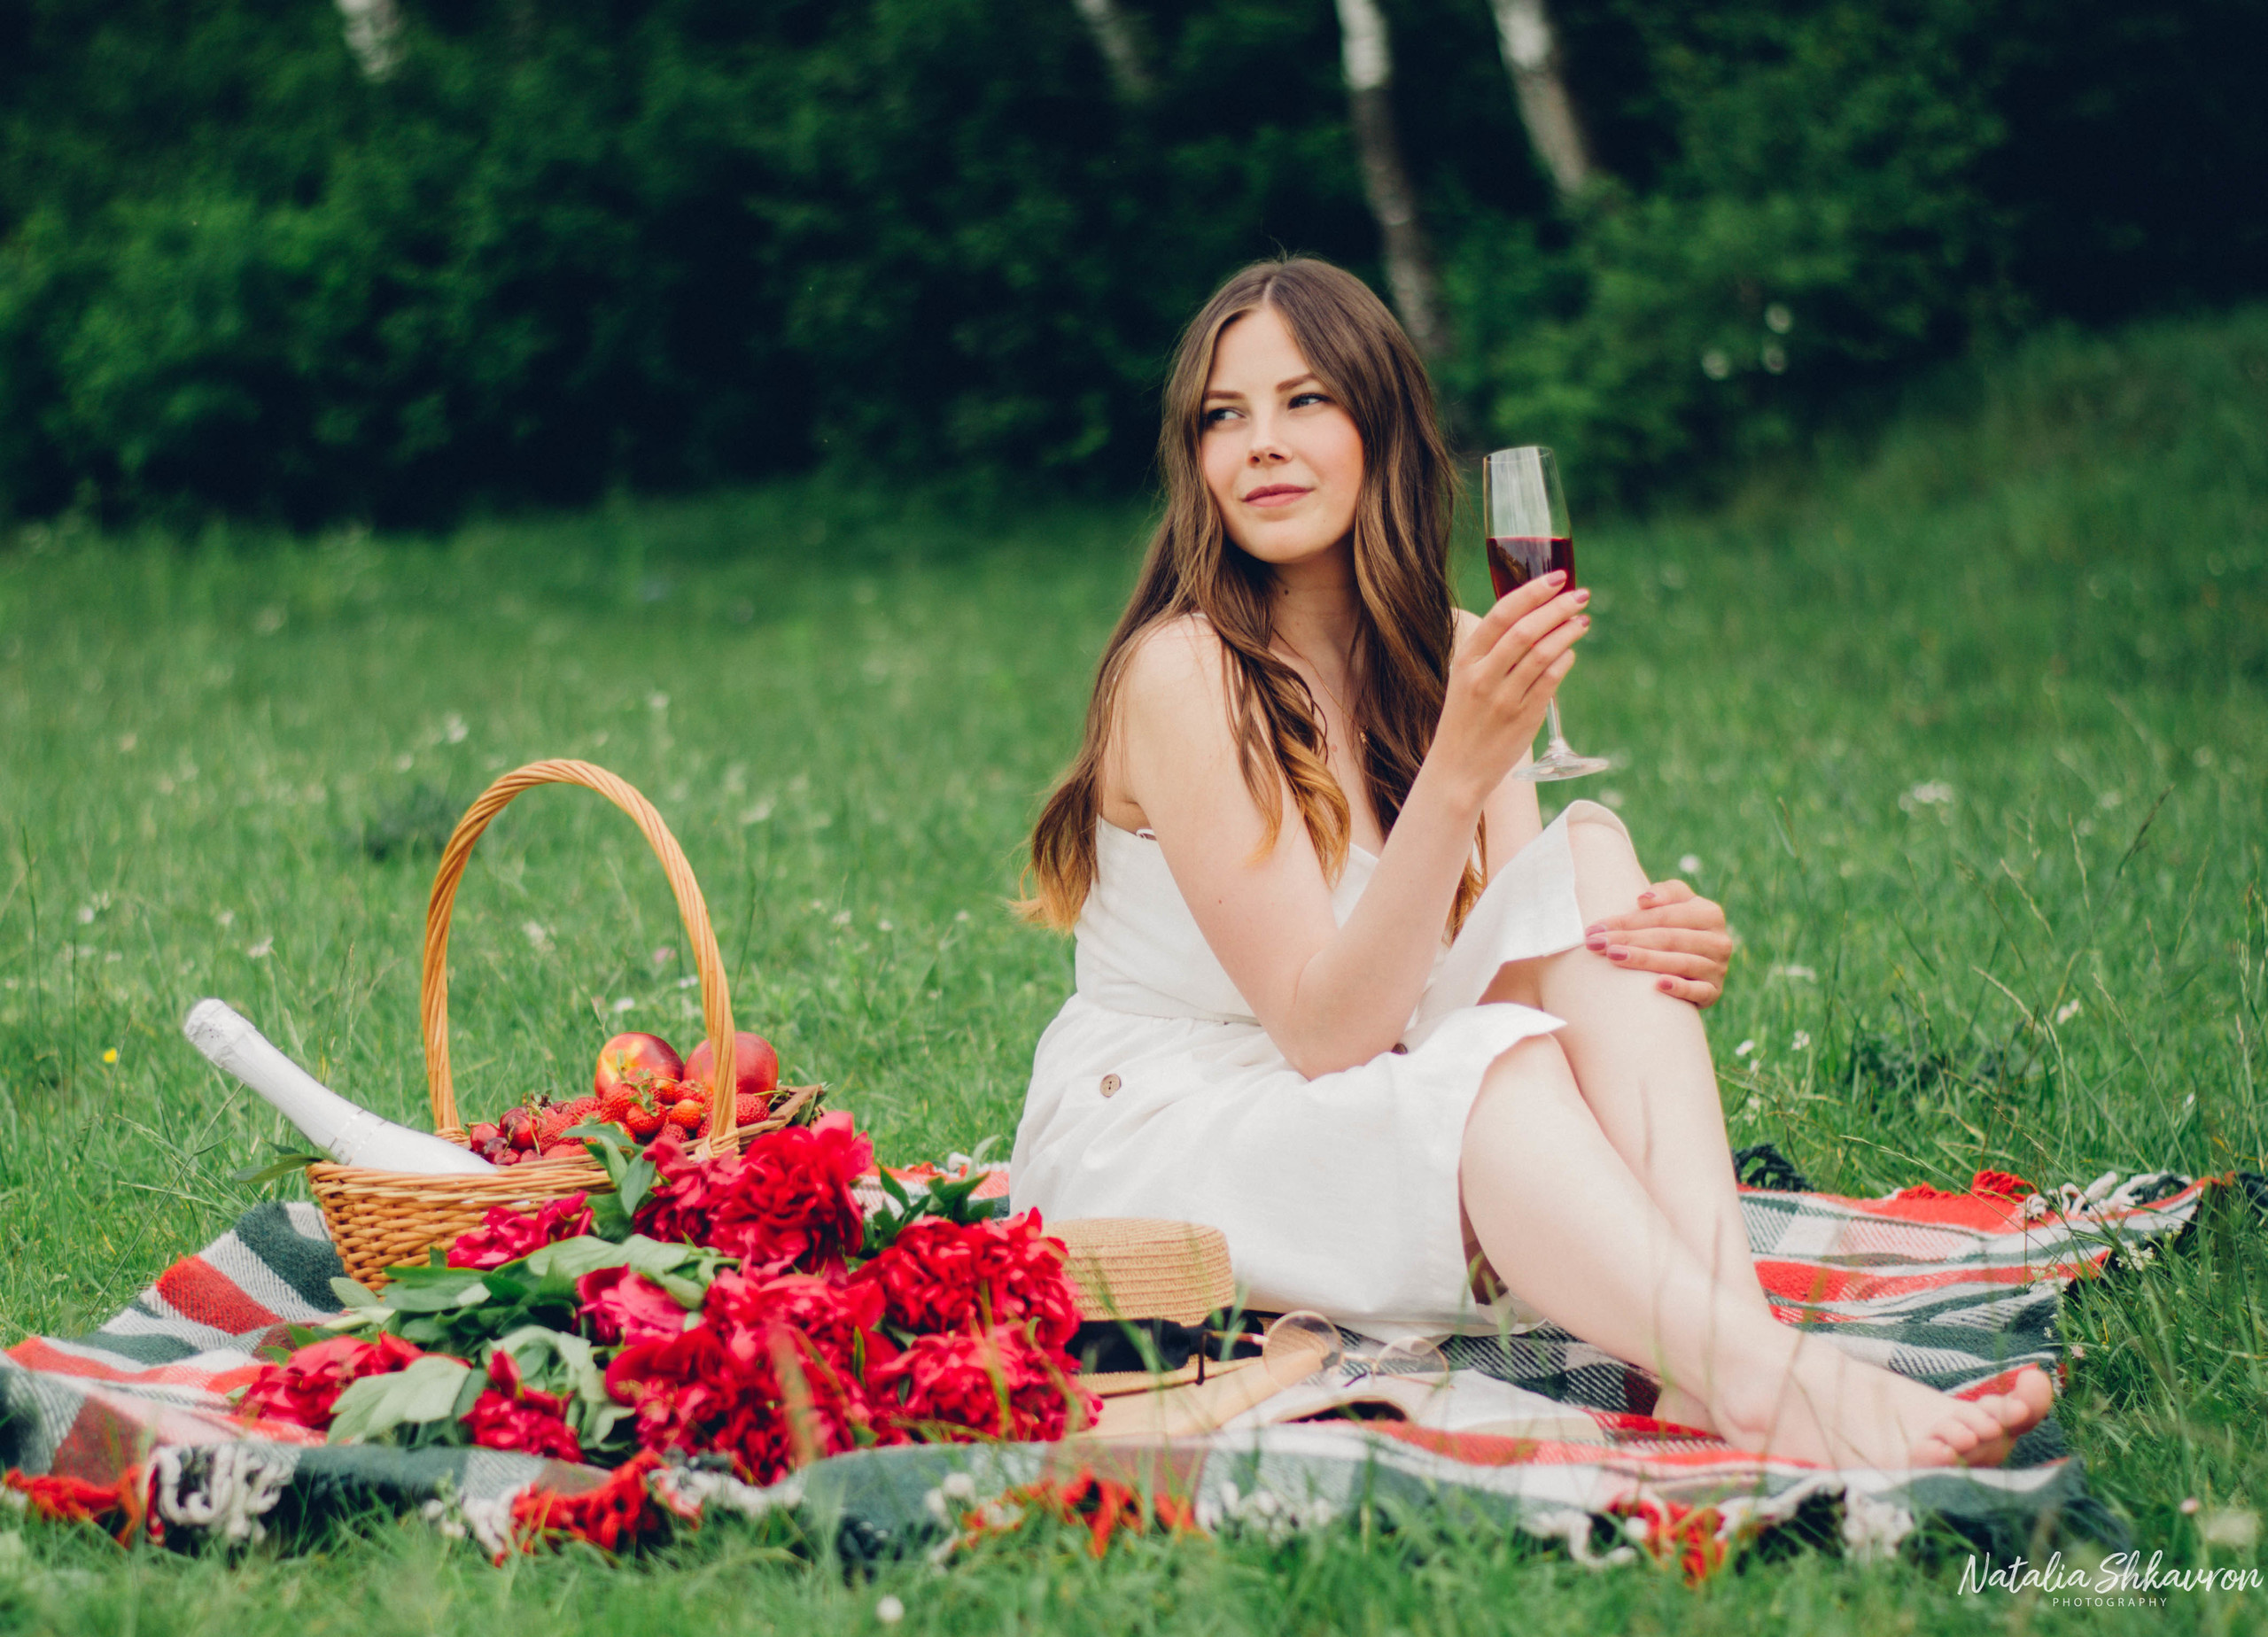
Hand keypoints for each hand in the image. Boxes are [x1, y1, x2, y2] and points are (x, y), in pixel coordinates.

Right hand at [1435, 571, 1590, 798]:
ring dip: (1567, 632)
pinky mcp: (1524, 718)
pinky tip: (1570, 654)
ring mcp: (1504, 699)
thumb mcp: (1465, 679)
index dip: (1532, 592)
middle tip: (1580, 595)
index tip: (1557, 577)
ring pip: (1543, 654)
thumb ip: (1491, 651)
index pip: (1501, 614)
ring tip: (1582, 621)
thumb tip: (1531, 616)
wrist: (1457, 770)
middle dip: (1558, 608)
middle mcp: (1483, 677)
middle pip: (1526, 631)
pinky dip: (1564, 662)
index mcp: (1465, 660)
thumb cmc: (1465, 719)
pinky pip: (1550, 682)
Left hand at [1585, 880, 1730, 1007]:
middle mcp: (1718, 940)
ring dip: (1644, 960)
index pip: (1663, 915)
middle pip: (1668, 938)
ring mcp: (1718, 968)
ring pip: (1680, 963)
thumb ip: (1665, 892)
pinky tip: (1658, 985)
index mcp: (1709, 913)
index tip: (1595, 928)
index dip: (1627, 920)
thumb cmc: (1675, 926)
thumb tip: (1645, 899)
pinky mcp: (1714, 991)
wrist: (1694, 963)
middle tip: (1595, 944)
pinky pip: (1699, 991)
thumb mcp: (1676, 903)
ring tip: (1613, 957)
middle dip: (1628, 939)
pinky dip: (1680, 988)